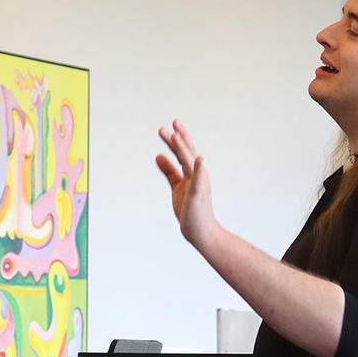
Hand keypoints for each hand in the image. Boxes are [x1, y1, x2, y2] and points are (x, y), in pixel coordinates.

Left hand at [155, 119, 219, 249]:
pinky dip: (198, 168)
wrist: (200, 231)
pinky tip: (199, 157)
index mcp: (192, 172)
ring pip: (189, 162)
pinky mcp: (197, 195)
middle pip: (185, 153)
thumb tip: (158, 155)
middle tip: (163, 128)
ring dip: (182, 148)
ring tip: (175, 135)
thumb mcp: (177, 186)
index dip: (178, 138)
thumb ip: (169, 170)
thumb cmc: (190, 209)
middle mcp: (197, 174)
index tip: (170, 125)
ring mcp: (198, 184)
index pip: (184, 151)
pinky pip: (197, 180)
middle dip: (175, 140)